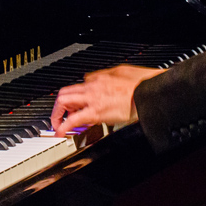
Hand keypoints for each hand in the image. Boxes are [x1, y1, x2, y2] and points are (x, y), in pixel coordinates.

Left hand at [51, 65, 165, 135]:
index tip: (75, 106)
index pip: (79, 85)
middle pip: (65, 92)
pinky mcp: (96, 113)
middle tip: (59, 115)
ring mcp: (93, 99)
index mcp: (100, 78)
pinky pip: (73, 120)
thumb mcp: (123, 72)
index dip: (74, 97)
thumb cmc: (141, 84)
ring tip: (57, 125)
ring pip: (64, 102)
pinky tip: (61, 133)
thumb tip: (100, 78)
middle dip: (58, 105)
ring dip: (57, 114)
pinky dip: (63, 127)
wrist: (148, 93)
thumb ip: (109, 75)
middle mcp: (93, 87)